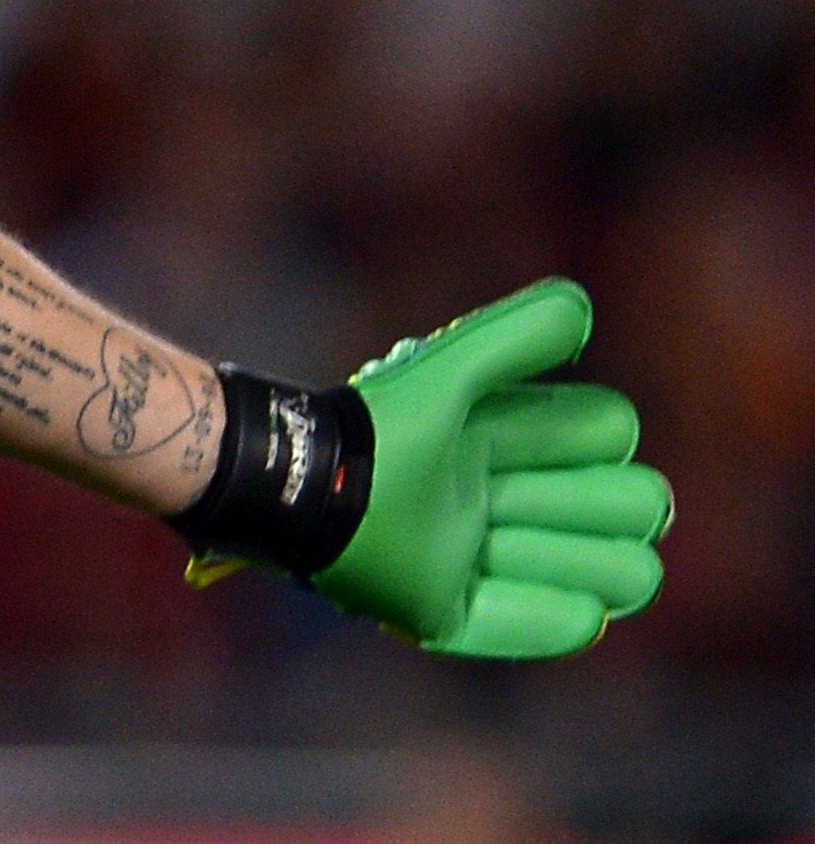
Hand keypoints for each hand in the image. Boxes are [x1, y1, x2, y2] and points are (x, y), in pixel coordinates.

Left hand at [316, 279, 669, 657]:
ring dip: (580, 559)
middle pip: (630, 504)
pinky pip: (541, 625)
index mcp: (500, 435)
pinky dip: (561, 615)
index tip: (514, 437)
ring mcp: (480, 558)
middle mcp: (501, 496)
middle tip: (512, 499)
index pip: (608, 431)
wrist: (306, 489)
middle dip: (595, 503)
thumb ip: (511, 338)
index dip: (583, 435)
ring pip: (612, 573)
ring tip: (507, 542)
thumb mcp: (447, 375)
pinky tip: (579, 607)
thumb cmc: (380, 427)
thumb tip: (582, 310)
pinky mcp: (451, 613)